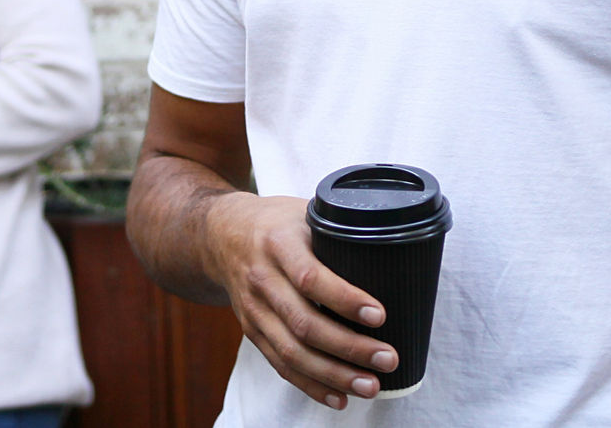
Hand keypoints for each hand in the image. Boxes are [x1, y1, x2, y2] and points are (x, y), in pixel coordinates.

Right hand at [204, 193, 397, 410]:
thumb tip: (389, 250)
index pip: (310, 277)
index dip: (345, 300)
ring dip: (334, 375)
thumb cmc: (276, 223)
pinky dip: (311, 385)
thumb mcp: (303, 212)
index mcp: (278, 243)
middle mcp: (262, 279)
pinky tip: (339, 398)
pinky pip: (281, 365)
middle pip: (304, 323)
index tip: (379, 315)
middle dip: (349, 347)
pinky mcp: (253, 332)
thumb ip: (337, 231)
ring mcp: (254, 310)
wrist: (221, 236)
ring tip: (370, 385)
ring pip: (292, 351)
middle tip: (388, 359)